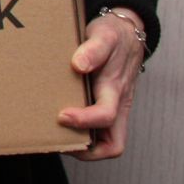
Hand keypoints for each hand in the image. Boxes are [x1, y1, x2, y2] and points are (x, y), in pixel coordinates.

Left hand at [60, 7, 146, 160]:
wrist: (127, 33)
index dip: (85, 121)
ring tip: (56, 137)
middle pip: (113, 144)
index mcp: (116, 89)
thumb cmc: (114, 35)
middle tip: (59, 142)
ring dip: (84, 145)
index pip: (106, 116)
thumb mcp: (103, 35)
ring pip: (106, 141)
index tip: (62, 115)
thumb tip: (78, 65)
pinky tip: (59, 124)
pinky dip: (82, 133)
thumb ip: (93, 49)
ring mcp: (114, 108)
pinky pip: (98, 130)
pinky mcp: (106, 106)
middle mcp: (117, 104)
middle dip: (87, 150)